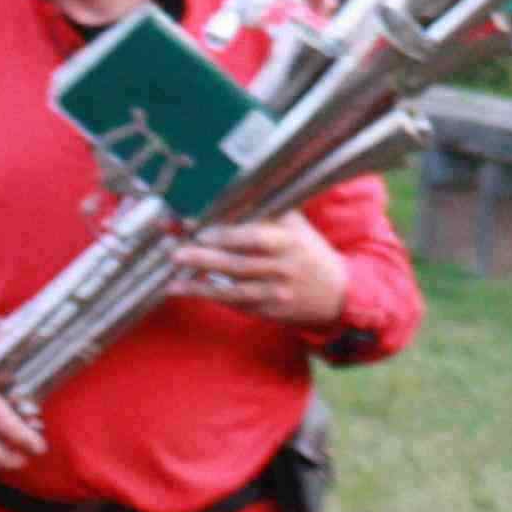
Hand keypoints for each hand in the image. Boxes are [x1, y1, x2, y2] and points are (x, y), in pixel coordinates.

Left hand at [180, 213, 348, 326]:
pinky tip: (190, 292)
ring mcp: (276, 293)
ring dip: (201, 286)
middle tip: (177, 254)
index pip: (256, 238)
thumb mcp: (297, 227)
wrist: (337, 293)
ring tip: (174, 281)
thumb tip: (228, 199)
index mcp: (290, 242)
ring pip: (234, 290)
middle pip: (240, 264)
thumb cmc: (309, 251)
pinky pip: (237, 304)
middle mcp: (283, 268)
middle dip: (206, 259)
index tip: (202, 232)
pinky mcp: (270, 311)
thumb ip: (268, 213)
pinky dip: (213, 297)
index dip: (228, 236)